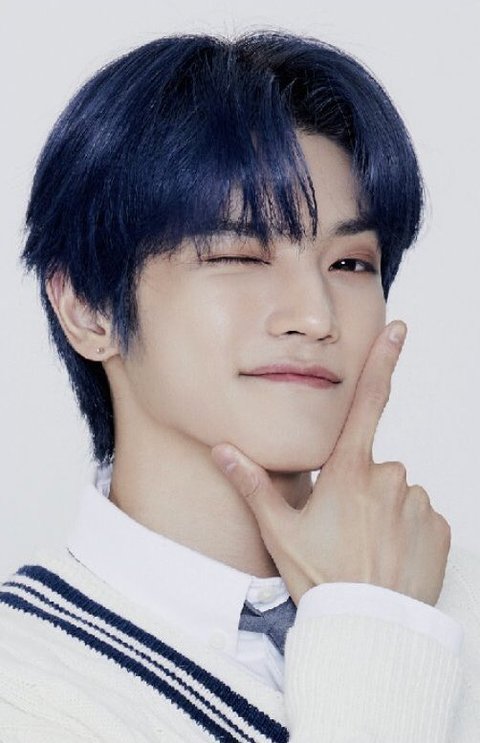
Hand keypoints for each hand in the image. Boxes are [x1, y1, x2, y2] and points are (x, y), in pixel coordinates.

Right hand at [210, 321, 450, 606]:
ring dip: (385, 510)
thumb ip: (252, 483)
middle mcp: (390, 478)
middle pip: (374, 465)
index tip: (398, 329)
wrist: (367, 628)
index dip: (383, 361)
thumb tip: (223, 449)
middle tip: (342, 528)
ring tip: (365, 546)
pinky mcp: (441, 528)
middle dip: (360, 487)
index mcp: (349, 471)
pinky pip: (422, 515)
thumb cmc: (322, 579)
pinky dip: (409, 529)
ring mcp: (418, 503)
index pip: (368, 402)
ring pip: (399, 491)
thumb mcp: (280, 531)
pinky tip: (390, 554)